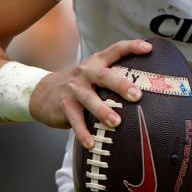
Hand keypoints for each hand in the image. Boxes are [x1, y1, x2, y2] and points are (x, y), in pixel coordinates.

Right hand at [28, 39, 149, 147]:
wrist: (43, 92)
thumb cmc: (79, 85)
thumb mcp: (93, 75)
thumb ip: (113, 77)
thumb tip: (146, 88)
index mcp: (97, 63)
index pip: (116, 50)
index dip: (132, 47)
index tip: (148, 49)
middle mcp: (86, 73)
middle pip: (105, 76)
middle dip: (121, 85)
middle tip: (137, 96)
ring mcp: (74, 89)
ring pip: (89, 99)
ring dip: (103, 111)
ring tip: (116, 123)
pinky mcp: (64, 105)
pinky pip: (75, 120)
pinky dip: (83, 133)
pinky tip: (91, 143)